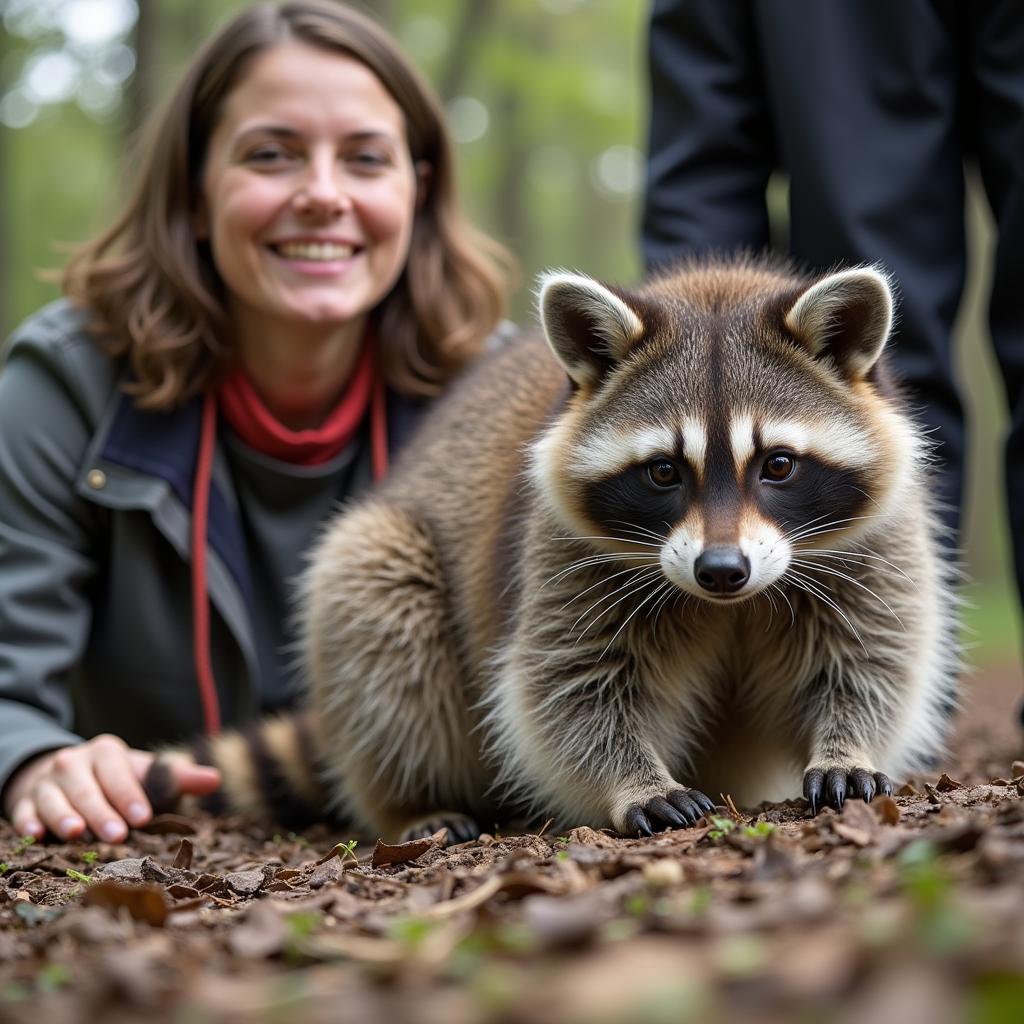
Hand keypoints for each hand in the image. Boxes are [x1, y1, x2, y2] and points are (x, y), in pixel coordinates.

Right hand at [3, 734, 220, 841]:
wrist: (65, 773)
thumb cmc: (114, 778)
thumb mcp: (142, 773)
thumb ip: (175, 778)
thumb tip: (215, 779)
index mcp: (106, 751)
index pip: (118, 771)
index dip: (130, 794)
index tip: (143, 817)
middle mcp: (74, 762)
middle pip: (87, 787)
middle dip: (102, 811)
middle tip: (118, 835)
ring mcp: (47, 781)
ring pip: (53, 798)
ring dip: (64, 816)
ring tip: (76, 834)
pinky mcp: (26, 799)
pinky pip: (24, 809)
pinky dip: (28, 821)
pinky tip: (35, 835)